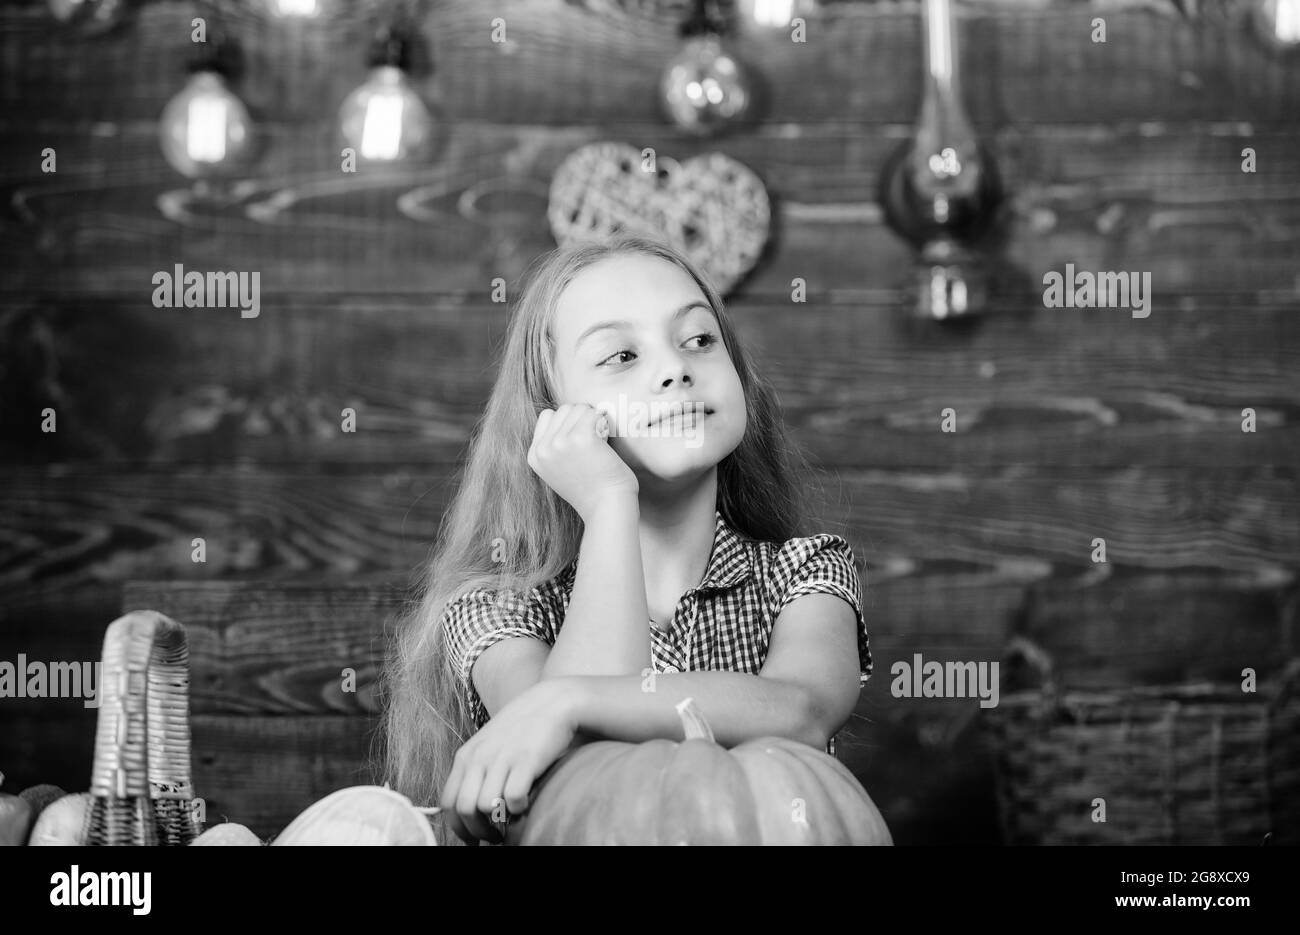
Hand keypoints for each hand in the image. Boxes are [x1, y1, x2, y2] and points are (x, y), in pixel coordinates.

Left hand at [439, 678, 580, 844]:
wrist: (552, 702)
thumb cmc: (521, 728)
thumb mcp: (488, 746)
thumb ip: (476, 771)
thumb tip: (470, 809)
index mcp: (466, 756)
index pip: (448, 801)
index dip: (458, 827)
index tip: (471, 837)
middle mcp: (480, 757)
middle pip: (464, 808)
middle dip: (477, 831)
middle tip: (492, 836)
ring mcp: (502, 758)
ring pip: (486, 806)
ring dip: (498, 822)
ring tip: (510, 821)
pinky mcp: (526, 760)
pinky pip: (514, 797)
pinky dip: (518, 808)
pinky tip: (525, 804)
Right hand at [527, 403, 638, 520]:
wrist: (607, 508)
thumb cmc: (591, 490)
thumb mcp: (559, 470)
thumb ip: (553, 447)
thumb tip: (560, 415)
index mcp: (535, 456)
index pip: (548, 416)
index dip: (568, 424)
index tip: (581, 442)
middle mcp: (543, 448)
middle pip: (564, 410)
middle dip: (582, 420)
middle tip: (594, 445)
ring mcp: (560, 442)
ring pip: (579, 408)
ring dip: (594, 420)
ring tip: (600, 445)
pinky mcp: (581, 437)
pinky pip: (594, 413)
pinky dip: (604, 423)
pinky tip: (606, 442)